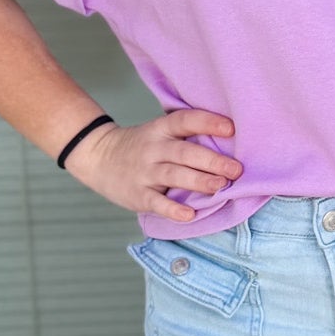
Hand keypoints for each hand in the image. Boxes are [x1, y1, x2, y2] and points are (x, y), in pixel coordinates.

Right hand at [63, 107, 243, 220]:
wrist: (98, 157)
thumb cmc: (142, 147)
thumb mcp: (159, 132)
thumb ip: (186, 137)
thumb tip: (230, 146)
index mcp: (161, 129)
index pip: (184, 120)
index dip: (207, 122)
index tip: (231, 128)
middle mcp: (153, 149)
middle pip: (184, 152)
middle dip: (212, 160)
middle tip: (236, 169)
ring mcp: (144, 172)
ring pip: (173, 175)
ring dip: (198, 181)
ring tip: (221, 186)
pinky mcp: (138, 195)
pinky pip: (156, 202)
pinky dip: (172, 210)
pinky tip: (189, 214)